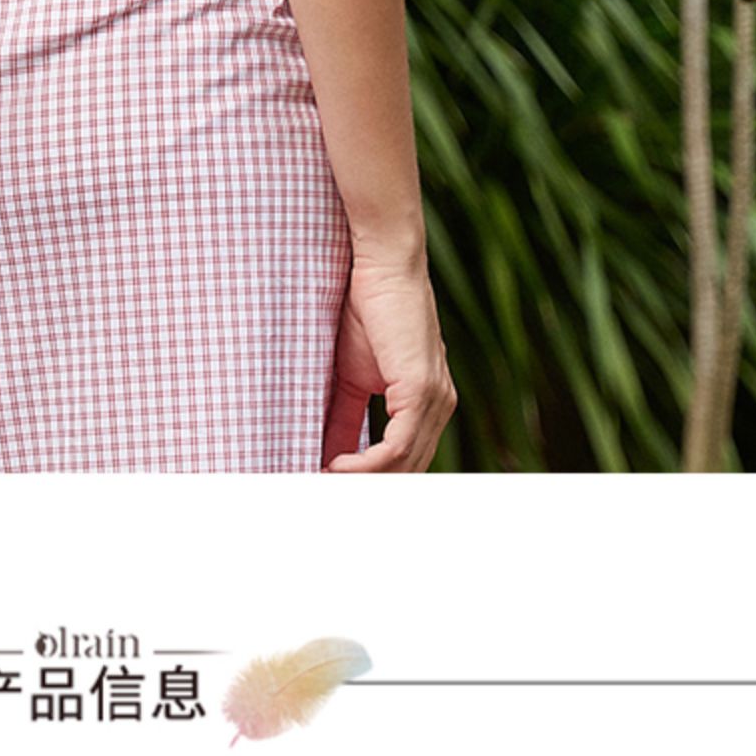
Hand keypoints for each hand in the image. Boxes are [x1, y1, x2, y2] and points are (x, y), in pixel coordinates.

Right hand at [322, 244, 455, 472]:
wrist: (381, 264)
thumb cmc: (364, 307)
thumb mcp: (349, 373)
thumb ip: (344, 414)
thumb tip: (322, 451)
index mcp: (426, 402)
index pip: (403, 460)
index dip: (368, 480)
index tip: (325, 484)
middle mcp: (439, 405)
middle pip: (405, 472)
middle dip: (364, 488)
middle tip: (317, 490)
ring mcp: (434, 400)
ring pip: (402, 467)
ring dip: (359, 483)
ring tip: (318, 483)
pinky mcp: (420, 391)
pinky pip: (395, 449)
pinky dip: (364, 466)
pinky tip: (334, 468)